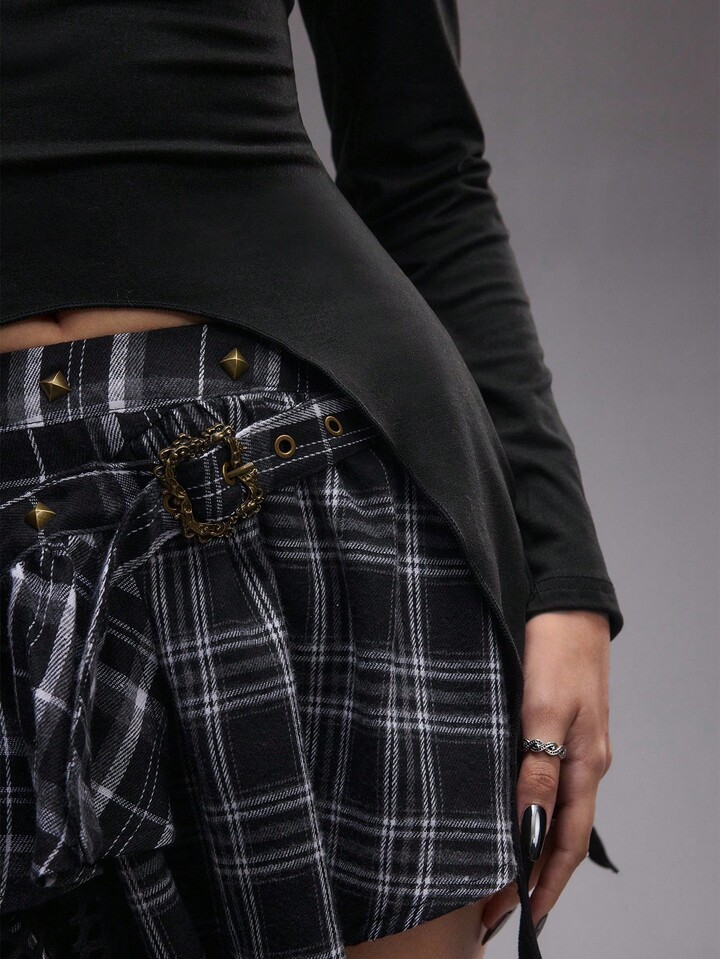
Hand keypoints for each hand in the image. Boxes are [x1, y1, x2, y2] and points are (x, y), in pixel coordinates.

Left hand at [480, 610, 612, 939]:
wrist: (564, 601)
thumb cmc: (556, 650)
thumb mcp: (543, 710)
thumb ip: (536, 769)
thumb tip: (527, 828)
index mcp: (584, 764)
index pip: (565, 842)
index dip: (544, 883)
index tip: (519, 917)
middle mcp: (582, 762)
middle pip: (559, 834)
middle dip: (531, 876)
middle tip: (493, 909)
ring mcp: (571, 744)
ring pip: (551, 811)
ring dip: (527, 846)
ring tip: (496, 874)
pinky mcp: (556, 726)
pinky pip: (544, 783)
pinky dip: (526, 811)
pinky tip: (505, 813)